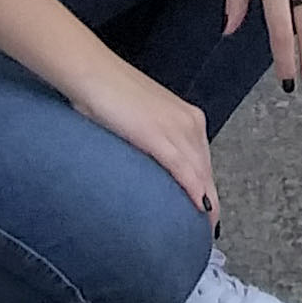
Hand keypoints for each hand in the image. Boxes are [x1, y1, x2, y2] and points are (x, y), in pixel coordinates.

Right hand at [63, 58, 219, 223]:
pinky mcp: (159, 136)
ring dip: (206, 203)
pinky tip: (200, 208)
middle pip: (207, 171)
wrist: (91, 72)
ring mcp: (176, 127)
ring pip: (200, 173)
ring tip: (204, 230)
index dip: (207, 188)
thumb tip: (149, 163)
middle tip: (207, 229)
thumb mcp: (140, 119)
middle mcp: (189, 121)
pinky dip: (194, 191)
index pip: (203, 161)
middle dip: (210, 201)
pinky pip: (184, 170)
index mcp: (186, 116)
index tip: (207, 211)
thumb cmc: (107, 93)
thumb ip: (152, 139)